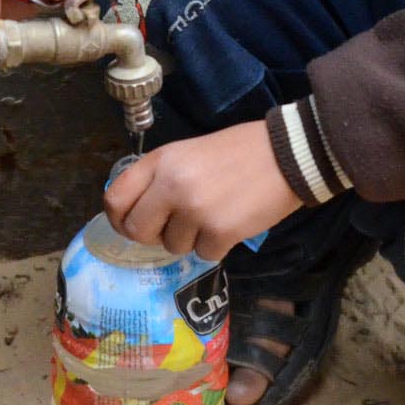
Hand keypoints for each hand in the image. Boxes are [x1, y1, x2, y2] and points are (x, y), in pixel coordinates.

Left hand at [104, 121, 303, 260]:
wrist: (288, 154)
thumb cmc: (239, 150)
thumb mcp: (189, 152)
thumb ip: (161, 177)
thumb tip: (140, 210)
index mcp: (161, 161)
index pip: (115, 199)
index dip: (120, 218)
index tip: (132, 222)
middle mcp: (171, 186)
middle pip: (138, 231)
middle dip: (154, 234)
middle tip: (176, 225)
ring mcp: (195, 211)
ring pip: (173, 246)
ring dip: (192, 238)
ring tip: (215, 213)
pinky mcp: (219, 232)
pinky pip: (204, 254)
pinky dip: (217, 244)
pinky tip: (232, 221)